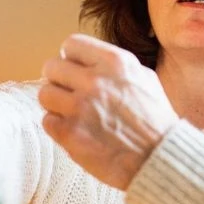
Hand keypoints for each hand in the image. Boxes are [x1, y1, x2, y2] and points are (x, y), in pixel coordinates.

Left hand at [39, 34, 178, 189]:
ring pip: (45, 93)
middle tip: (69, 93)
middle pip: (52, 67)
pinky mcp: (70, 133)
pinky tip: (76, 131)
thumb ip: (114, 66)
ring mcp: (80, 107)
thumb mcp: (144, 78)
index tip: (74, 70)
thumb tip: (86, 60)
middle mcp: (95, 80)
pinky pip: (48, 121)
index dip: (70, 58)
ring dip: (55, 104)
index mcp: (115, 62)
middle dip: (59, 80)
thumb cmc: (155, 120)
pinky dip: (58, 127)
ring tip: (72, 113)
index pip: (71, 45)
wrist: (159, 159)